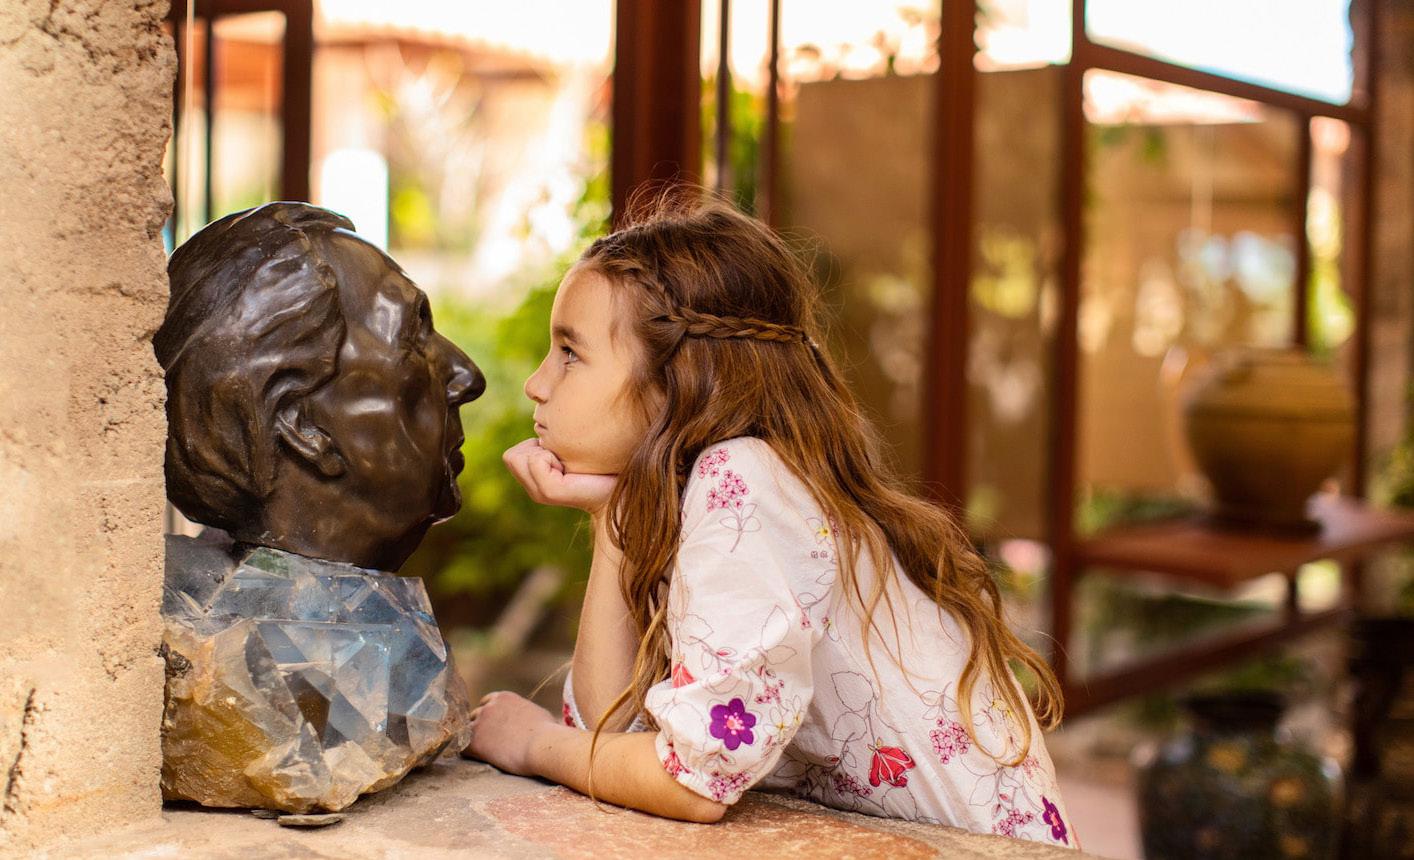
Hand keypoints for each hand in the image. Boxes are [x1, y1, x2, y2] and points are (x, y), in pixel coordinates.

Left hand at [461, 690, 558, 776]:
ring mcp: (480, 722)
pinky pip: (463, 748)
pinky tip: (477, 760)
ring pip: (467, 731)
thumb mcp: (537, 712)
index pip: (487, 702)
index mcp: (504, 697)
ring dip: (474, 740)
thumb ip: (524, 711)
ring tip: (482, 753)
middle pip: (475, 715)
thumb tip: (529, 718)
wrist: (543, 745)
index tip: (492, 727)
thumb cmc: (548, 732)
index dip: (489, 715)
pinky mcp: (475, 741)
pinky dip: (468, 754)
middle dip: (480, 727)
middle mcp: (489, 706)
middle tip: (488, 742)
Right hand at [502, 437, 617, 516]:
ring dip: (543, 452)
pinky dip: (551, 456)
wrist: (621, 491)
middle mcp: (533, 490)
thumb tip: (539, 423)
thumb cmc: (601, 467)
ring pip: (520, 457)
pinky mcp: (550, 492)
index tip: (561, 457)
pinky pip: (535, 459)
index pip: (510, 455)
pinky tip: (569, 468)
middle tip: (562, 460)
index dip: (534, 447)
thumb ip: (548, 442)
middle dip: (535, 449)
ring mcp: (539, 493)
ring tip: (565, 464)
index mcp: (536, 481)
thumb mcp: (568, 451)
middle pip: (510, 456)